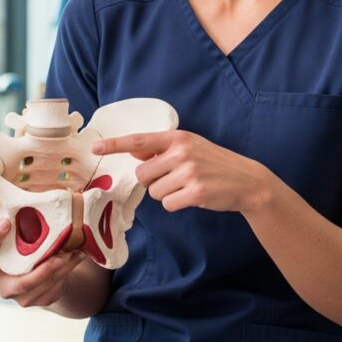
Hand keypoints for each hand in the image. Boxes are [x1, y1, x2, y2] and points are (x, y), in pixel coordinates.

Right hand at [0, 218, 87, 307]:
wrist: (36, 279)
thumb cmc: (23, 251)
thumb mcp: (15, 241)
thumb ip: (16, 227)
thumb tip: (29, 191)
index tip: (6, 221)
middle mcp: (3, 286)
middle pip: (22, 283)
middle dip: (44, 270)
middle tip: (61, 253)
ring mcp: (21, 298)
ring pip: (46, 284)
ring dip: (64, 266)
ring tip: (77, 250)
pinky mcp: (39, 301)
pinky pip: (56, 286)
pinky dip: (68, 270)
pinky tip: (78, 256)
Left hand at [93, 130, 267, 213]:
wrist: (246, 180)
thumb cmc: (214, 163)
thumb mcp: (190, 147)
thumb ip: (162, 148)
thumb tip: (133, 149)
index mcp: (178, 138)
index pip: (139, 139)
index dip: (115, 145)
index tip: (95, 148)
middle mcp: (182, 152)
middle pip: (142, 173)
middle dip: (153, 180)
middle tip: (175, 178)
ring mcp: (189, 172)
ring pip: (154, 191)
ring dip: (166, 194)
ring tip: (187, 186)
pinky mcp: (195, 193)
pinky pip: (167, 204)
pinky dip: (176, 204)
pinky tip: (192, 197)